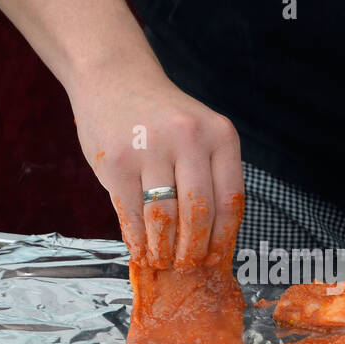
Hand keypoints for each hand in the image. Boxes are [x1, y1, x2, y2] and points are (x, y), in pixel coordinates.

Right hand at [70, 59, 242, 269]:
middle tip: (187, 265)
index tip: (215, 257)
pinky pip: (131, 214)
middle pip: (199, 214)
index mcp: (219, 135)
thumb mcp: (198, 134)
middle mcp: (188, 138)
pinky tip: (140, 249)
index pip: (230, 200)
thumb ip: (207, 176)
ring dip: (164, 249)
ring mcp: (150, 149)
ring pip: (164, 219)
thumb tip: (209, 241)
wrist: (113, 78)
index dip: (223, 238)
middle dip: (193, 250)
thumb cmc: (160, 117)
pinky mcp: (116, 162)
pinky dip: (137, 240)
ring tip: (163, 260)